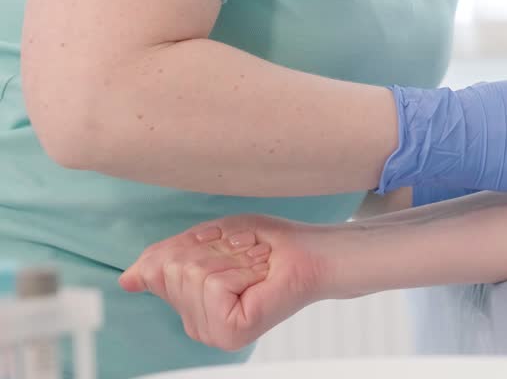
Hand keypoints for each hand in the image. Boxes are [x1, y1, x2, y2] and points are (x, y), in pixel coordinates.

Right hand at [119, 214, 335, 351]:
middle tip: (246, 257)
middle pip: (172, 270)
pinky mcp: (230, 332)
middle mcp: (196, 326)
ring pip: (191, 275)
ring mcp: (212, 333)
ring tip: (255, 267)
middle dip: (212, 251)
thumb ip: (164, 261)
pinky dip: (238, 270)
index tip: (228, 245)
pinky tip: (258, 279)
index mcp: (189, 307)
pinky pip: (212, 284)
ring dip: (230, 259)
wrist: (310, 253)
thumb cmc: (266, 245)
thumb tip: (127, 279)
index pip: (156, 267)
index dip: (192, 243)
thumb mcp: (207, 241)